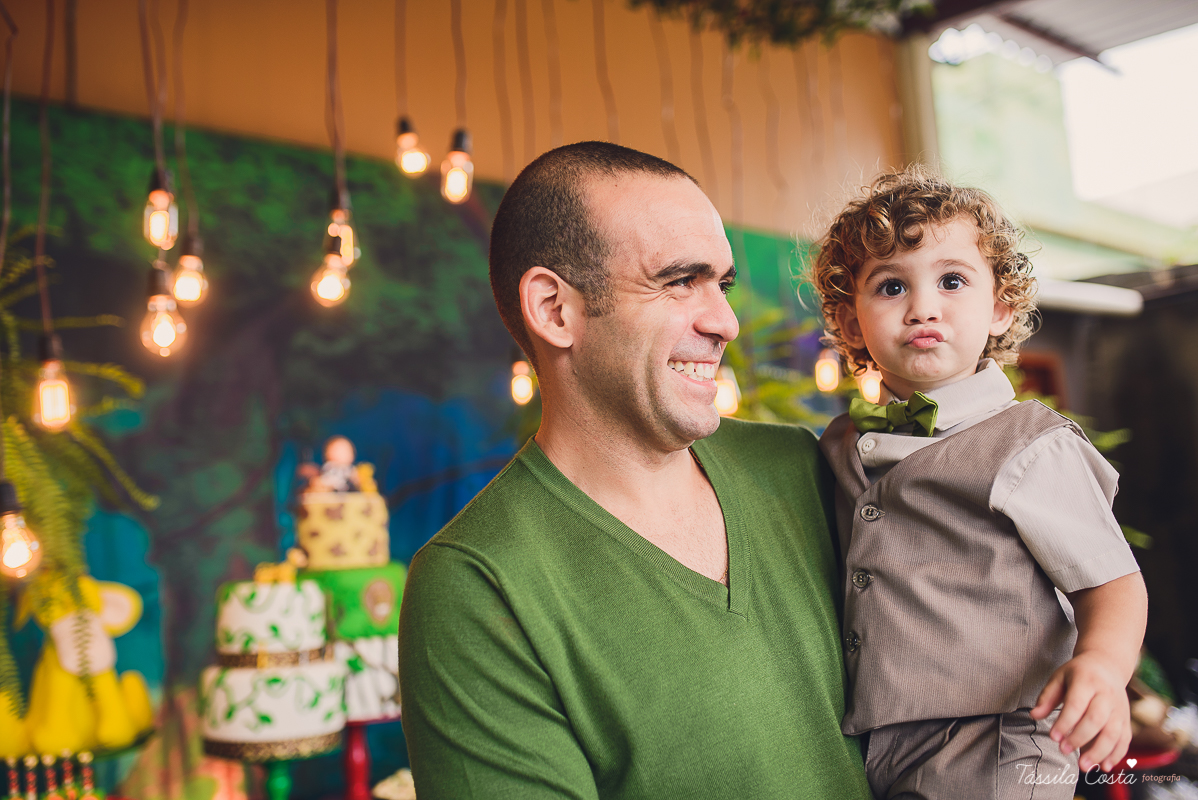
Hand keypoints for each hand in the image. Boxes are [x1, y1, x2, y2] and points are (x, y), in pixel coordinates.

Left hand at [1031, 652, 1131, 772]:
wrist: (1107, 665)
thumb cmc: (1077, 674)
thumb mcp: (1059, 678)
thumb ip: (1046, 697)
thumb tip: (1034, 715)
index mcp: (1087, 681)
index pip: (1076, 705)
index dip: (1065, 722)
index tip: (1053, 737)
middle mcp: (1106, 694)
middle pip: (1096, 720)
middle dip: (1079, 738)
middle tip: (1063, 750)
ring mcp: (1119, 708)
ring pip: (1113, 733)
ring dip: (1099, 752)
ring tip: (1083, 766)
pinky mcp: (1126, 719)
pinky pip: (1125, 739)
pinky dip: (1116, 755)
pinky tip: (1104, 767)